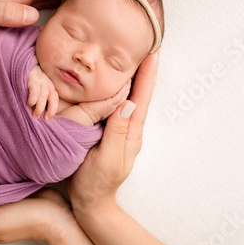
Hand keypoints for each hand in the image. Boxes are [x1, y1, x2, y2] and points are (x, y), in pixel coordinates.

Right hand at [27, 65, 58, 119]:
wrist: (24, 66)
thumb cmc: (31, 82)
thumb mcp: (39, 89)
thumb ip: (40, 99)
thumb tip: (39, 115)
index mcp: (50, 87)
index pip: (55, 98)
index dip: (53, 109)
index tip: (47, 118)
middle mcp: (47, 84)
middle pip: (51, 98)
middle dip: (48, 110)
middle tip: (39, 118)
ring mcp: (40, 80)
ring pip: (43, 95)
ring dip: (39, 107)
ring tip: (34, 115)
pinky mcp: (32, 78)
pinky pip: (35, 90)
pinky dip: (33, 98)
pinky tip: (29, 104)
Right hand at [68, 49, 159, 213]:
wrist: (90, 201)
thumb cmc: (97, 183)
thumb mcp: (108, 158)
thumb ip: (118, 132)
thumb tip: (130, 103)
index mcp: (131, 132)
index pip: (142, 97)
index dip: (148, 74)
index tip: (153, 50)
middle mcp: (128, 127)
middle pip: (139, 92)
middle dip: (143, 68)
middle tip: (146, 43)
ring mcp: (118, 129)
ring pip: (127, 97)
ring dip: (132, 75)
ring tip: (132, 54)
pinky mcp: (107, 131)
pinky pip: (113, 105)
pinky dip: (116, 89)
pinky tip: (111, 81)